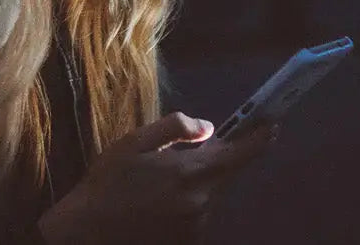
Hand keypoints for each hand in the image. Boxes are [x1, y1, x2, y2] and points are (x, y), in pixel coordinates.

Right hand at [37, 112, 277, 244]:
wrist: (88, 232)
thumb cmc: (108, 183)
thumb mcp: (134, 142)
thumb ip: (175, 129)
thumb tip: (208, 128)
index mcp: (189, 172)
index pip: (239, 153)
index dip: (258, 138)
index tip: (272, 125)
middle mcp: (201, 201)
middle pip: (223, 174)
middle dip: (212, 161)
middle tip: (181, 158)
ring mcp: (196, 225)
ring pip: (208, 194)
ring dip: (194, 185)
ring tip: (156, 186)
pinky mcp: (189, 241)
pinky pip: (197, 214)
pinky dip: (185, 205)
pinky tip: (156, 205)